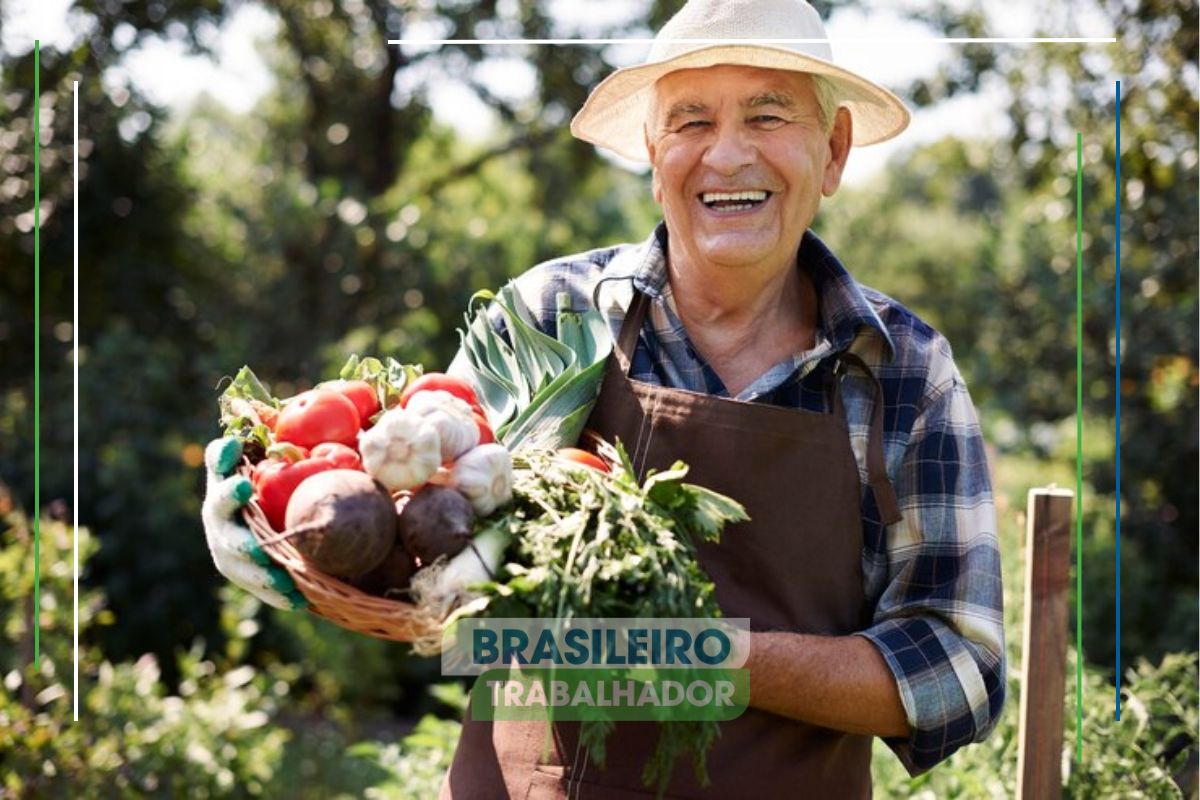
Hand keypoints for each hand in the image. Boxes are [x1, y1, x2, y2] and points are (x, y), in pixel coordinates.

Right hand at [201, 438, 306, 610]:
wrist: (300, 529)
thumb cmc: (308, 487)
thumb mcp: (312, 466)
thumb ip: (323, 447)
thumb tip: (366, 424)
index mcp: (234, 477)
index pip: (219, 459)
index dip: (223, 452)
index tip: (238, 444)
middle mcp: (225, 508)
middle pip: (218, 503)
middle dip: (228, 497)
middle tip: (244, 489)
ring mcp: (228, 540)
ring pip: (230, 551)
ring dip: (250, 557)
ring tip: (275, 568)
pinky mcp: (241, 569)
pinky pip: (255, 583)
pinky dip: (275, 592)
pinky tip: (298, 599)